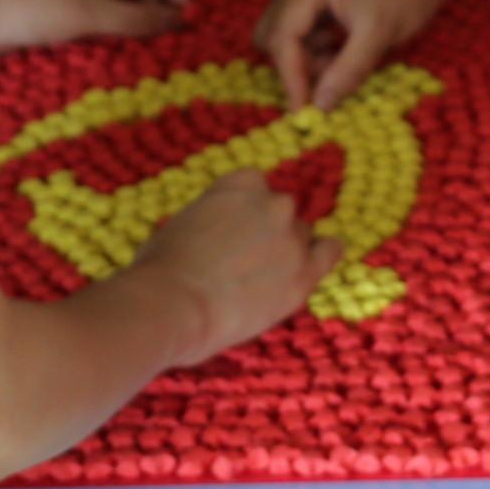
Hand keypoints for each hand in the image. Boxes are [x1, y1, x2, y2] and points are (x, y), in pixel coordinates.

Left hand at [0, 0, 191, 50]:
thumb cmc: (37, 9)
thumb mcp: (91, 15)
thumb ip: (138, 18)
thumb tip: (180, 21)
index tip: (193, 15)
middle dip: (160, 0)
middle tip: (179, 30)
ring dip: (142, 11)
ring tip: (157, 37)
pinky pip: (111, 0)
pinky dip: (123, 17)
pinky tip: (131, 36)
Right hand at [134, 169, 339, 365]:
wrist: (172, 304)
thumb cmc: (159, 269)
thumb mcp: (180, 224)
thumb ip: (210, 220)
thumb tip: (211, 236)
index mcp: (240, 184)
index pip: (255, 185)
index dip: (245, 211)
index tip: (233, 230)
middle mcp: (272, 203)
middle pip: (281, 212)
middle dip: (267, 232)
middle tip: (245, 261)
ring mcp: (292, 238)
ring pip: (302, 236)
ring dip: (288, 251)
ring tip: (264, 279)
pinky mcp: (304, 275)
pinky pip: (330, 253)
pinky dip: (325, 255)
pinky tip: (315, 263)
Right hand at [258, 0, 467, 110]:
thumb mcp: (380, 34)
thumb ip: (347, 71)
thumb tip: (320, 107)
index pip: (283, 37)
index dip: (291, 78)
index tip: (304, 114)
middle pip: (275, 35)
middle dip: (298, 66)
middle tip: (329, 87)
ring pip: (287, 35)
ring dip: (310, 59)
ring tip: (345, 63)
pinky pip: (301, 28)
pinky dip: (317, 47)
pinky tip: (344, 51)